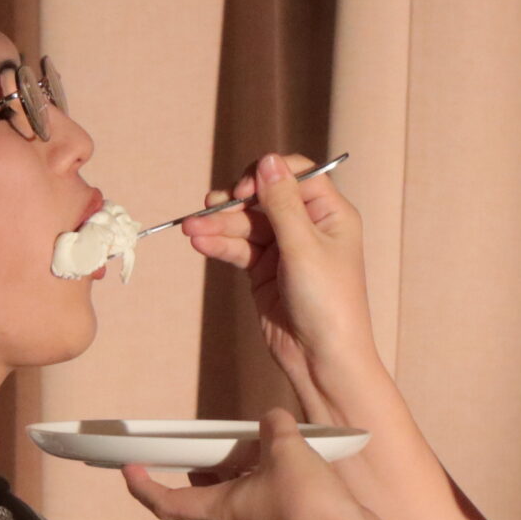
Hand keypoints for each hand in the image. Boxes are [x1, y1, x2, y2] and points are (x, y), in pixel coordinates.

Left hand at [123, 409, 362, 519]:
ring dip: (245, 475)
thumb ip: (273, 428)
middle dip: (207, 469)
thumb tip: (272, 421)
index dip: (143, 486)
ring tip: (263, 446)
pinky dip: (270, 486)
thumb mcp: (287, 450)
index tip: (129, 468)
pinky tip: (293, 466)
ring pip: (241, 501)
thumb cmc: (306, 502)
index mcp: (220, 510)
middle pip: (206, 498)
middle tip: (212, 443)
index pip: (167, 503)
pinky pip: (268, 508)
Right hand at [179, 151, 373, 407]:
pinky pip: (238, 249)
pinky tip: (200, 243)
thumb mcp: (304, 247)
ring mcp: (284, 249)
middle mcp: (308, 227)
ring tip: (190, 230)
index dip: (267, 176)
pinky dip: (219, 245)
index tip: (245, 190)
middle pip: (263, 199)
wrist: (322, 359)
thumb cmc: (328, 303)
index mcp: (330, 213)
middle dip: (233, 204)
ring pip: (246, 225)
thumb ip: (282, 203)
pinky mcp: (264, 272)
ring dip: (218, 226)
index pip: (295, 175)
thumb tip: (267, 160)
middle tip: (207, 210)